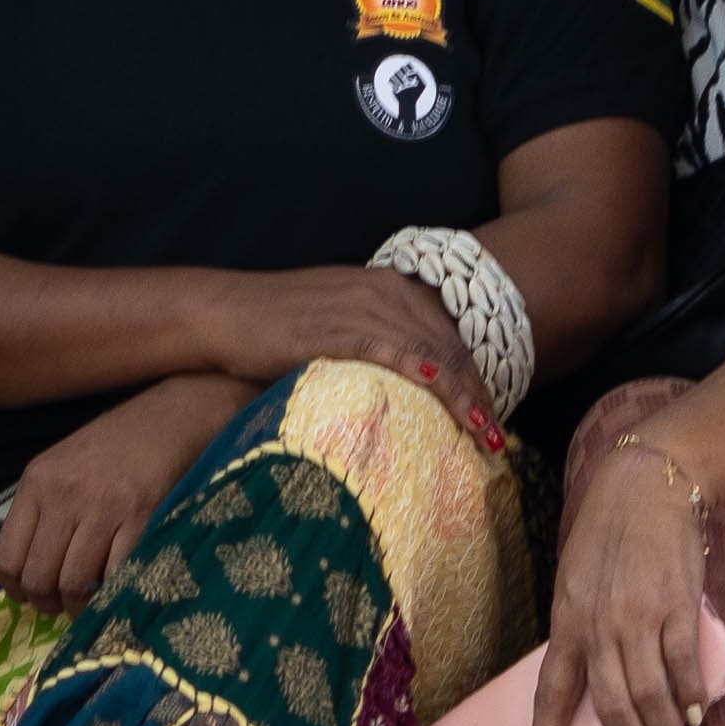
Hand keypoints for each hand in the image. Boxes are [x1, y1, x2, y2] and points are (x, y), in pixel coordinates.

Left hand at [0, 374, 240, 610]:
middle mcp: (63, 494)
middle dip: (49, 604)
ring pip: (74, 582)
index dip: (16, 590)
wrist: (173, 414)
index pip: (7, 556)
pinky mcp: (141, 516)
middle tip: (63, 608)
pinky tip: (118, 588)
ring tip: (91, 603)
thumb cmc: (120, 442)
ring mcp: (102, 506)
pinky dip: (115, 591)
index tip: (29, 598)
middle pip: (39, 576)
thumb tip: (34, 567)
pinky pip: (116, 573)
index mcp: (38, 481)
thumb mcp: (66, 465)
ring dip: (81, 607)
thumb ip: (46, 508)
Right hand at [198, 266, 497, 441]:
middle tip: (499, 439)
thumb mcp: (340, 324)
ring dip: (465, 397)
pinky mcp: (341, 326)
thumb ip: (378, 341)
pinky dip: (426, 377)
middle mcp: (388, 290)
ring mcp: (365, 306)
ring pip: (434, 353)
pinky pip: (395, 352)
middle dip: (481, 395)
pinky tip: (446, 400)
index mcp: (393, 286)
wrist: (225, 312)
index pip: (453, 336)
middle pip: (454, 346)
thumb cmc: (277, 326)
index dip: (478, 379)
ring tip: (485, 437)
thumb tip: (409, 383)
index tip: (494, 417)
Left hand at [536, 440, 710, 725]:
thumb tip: (595, 686)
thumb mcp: (574, 582)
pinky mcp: (678, 604)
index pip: (551, 692)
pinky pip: (682, 664)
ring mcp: (639, 615)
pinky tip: (695, 715)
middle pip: (611, 706)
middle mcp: (600, 624)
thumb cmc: (606, 536)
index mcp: (566, 621)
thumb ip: (581, 631)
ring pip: (650, 694)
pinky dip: (689, 696)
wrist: (645, 487)